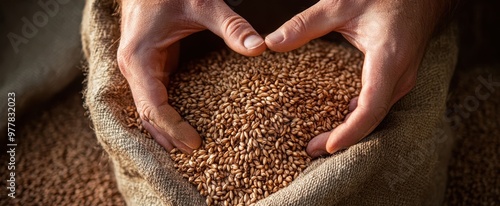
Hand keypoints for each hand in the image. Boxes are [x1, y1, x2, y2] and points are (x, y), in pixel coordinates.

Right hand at [117, 0, 265, 153]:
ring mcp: (139, 69)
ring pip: (148, 110)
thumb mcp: (203, 4)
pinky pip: (155, 98)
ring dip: (166, 131)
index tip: (196, 144)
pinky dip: (167, 115)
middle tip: (198, 155)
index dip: (173, 128)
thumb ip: (231, 26)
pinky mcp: (149, 67)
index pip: (152, 107)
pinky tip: (184, 126)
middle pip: (147, 116)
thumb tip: (259, 48)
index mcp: (139, 58)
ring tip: (191, 150)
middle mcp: (133, 69)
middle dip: (169, 136)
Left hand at [264, 0, 447, 156]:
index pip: (370, 107)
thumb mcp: (341, 4)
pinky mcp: (399, 78)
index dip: (349, 131)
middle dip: (343, 138)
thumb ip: (305, 24)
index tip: (327, 146)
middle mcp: (400, 75)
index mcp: (388, 59)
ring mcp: (403, 78)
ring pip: (377, 115)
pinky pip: (380, 105)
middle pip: (372, 118)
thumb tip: (271, 43)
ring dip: (351, 130)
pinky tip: (339, 119)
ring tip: (321, 141)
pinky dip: (359, 117)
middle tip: (310, 149)